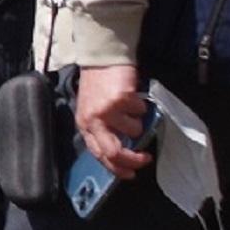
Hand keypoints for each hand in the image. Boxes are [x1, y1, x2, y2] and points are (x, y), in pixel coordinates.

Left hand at [75, 62, 151, 176]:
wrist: (101, 56)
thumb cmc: (98, 83)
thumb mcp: (92, 109)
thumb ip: (102, 129)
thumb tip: (123, 150)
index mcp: (85, 124)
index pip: (99, 155)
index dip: (116, 168)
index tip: (130, 173)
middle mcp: (93, 120)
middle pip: (113, 152)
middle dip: (132, 160)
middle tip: (144, 159)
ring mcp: (107, 110)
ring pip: (133, 131)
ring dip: (137, 121)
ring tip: (131, 108)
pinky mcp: (121, 100)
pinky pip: (140, 112)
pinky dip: (141, 106)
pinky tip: (133, 96)